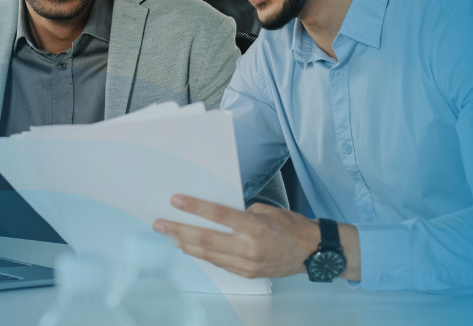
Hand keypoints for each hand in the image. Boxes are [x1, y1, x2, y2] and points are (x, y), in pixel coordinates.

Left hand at [153, 195, 359, 279]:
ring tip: (168, 234)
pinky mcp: (246, 273)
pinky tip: (188, 246)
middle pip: (206, 240)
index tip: (176, 200)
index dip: (195, 208)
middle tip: (159, 224)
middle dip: (179, 231)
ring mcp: (247, 264)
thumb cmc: (291, 225)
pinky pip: (218, 263)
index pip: (219, 216)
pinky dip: (201, 254)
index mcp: (255, 227)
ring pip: (208, 255)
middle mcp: (249, 248)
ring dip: (185, 244)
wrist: (313, 252)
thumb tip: (216, 216)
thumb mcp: (266, 210)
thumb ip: (240, 214)